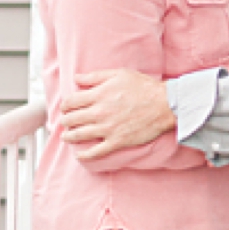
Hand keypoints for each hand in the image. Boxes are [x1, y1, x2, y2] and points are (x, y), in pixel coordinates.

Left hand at [59, 68, 176, 160]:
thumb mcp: (119, 74)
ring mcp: (107, 128)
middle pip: (71, 119)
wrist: (164, 105)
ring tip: (67, 136)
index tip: (65, 107)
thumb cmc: (143, 87)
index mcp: (99, 94)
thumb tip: (77, 78)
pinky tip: (79, 155)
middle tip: (65, 122)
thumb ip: (95, 76)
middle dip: (65, 121)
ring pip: (79, 135)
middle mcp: (100, 112)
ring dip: (69, 136)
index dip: (65, 105)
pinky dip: (84, 155)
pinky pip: (95, 152)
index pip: (71, 102)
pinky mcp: (116, 141)